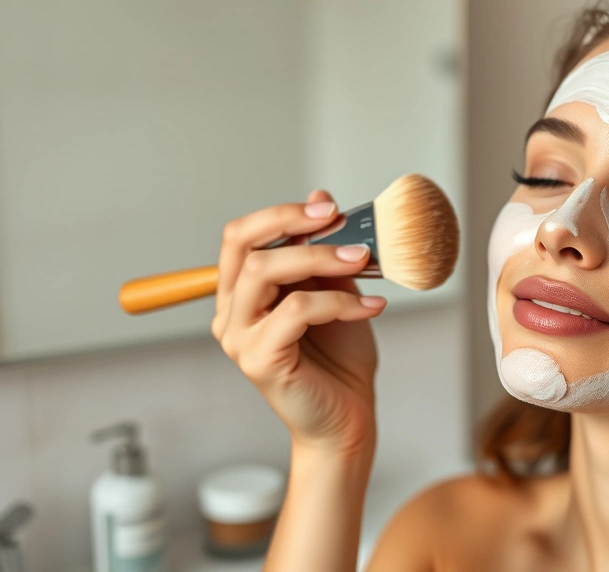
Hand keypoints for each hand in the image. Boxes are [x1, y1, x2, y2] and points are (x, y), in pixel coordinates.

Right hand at [212, 190, 383, 459]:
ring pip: (265, 273)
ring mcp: (239, 338)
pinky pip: (296, 311)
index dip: (280, 214)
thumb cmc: (339, 358)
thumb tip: (320, 199)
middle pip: (246, 249)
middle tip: (343, 227)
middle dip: (296, 227)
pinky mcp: (259, 360)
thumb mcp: (336, 291)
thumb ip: (324, 252)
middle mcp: (231, 313)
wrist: (348, 416)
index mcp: (242, 292)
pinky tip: (370, 307)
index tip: (328, 209)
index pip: (240, 237)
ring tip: (362, 261)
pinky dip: (339, 302)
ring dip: (319, 259)